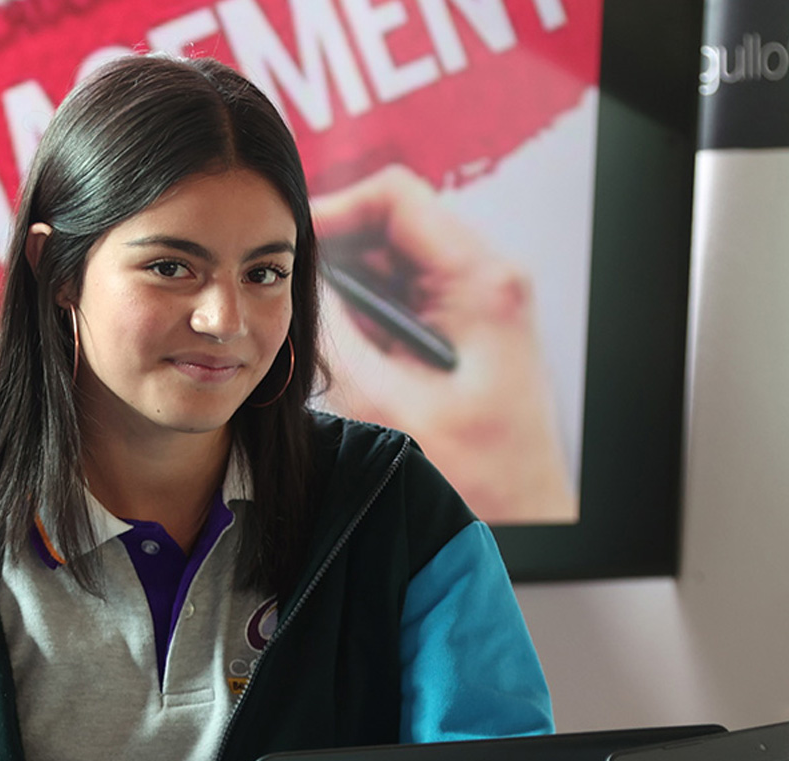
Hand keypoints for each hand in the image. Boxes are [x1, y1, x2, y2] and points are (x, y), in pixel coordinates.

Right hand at [312, 165, 575, 522]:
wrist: (521, 513)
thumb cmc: (478, 472)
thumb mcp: (387, 402)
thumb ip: (337, 336)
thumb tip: (296, 285)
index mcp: (480, 281)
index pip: (396, 197)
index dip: (334, 208)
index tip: (290, 243)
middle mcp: (483, 278)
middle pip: (389, 223)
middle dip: (334, 253)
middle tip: (288, 290)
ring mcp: (473, 299)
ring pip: (389, 259)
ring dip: (346, 287)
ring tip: (311, 325)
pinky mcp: (460, 323)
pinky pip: (399, 293)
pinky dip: (363, 312)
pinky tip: (343, 349)